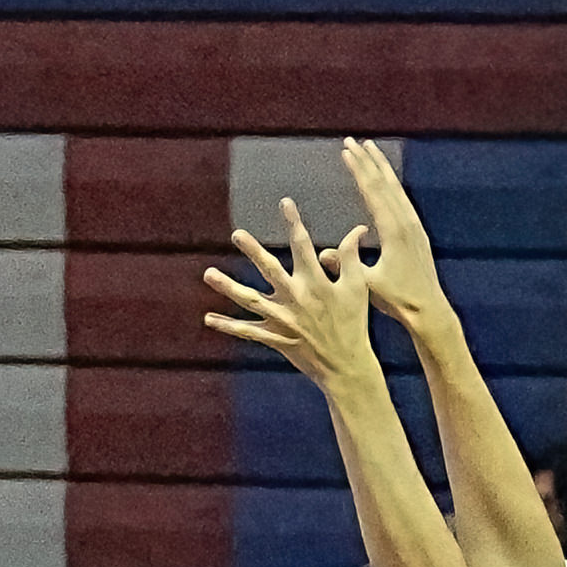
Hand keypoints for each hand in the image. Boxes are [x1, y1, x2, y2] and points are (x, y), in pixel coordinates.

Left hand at [202, 198, 380, 393]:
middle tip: (236, 233)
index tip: (285, 202)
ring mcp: (282, 319)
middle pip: (269, 270)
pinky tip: (208, 318)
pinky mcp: (274, 338)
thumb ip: (351, 256)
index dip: (294, 222)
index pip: (303, 245)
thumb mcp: (358, 287)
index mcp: (316, 283)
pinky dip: (227, 326)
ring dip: (227, 287)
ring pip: (250, 300)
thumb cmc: (354, 323)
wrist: (345, 365)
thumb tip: (357, 229)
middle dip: (253, 250)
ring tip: (208, 273)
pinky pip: (247, 331)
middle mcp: (296, 299)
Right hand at [336, 139, 450, 332]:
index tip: (347, 151)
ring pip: (396, 188)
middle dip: (368, 160)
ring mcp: (414, 225)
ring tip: (370, 151)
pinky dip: (390, 184)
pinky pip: (402, 199)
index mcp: (394, 231)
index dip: (359, 170)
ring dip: (381, 168)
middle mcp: (406, 222)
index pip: (373, 192)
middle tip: (353, 141)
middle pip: (385, 182)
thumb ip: (346, 266)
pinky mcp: (417, 232)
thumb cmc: (397, 299)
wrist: (429, 309)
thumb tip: (322, 254)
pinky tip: (386, 182)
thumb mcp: (366, 284)